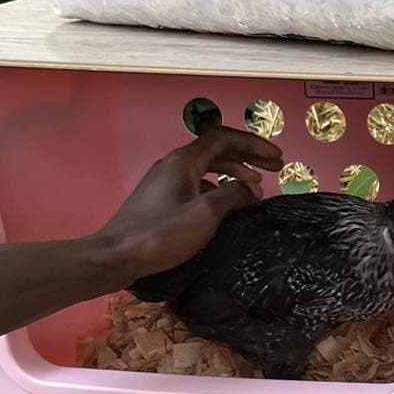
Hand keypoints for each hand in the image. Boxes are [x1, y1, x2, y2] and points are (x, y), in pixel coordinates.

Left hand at [93, 127, 281, 280]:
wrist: (117, 256)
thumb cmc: (160, 233)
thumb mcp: (205, 213)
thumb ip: (233, 194)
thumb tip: (251, 189)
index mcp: (184, 160)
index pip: (224, 138)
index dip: (253, 144)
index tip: (276, 158)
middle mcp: (174, 164)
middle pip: (217, 150)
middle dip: (248, 157)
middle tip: (275, 168)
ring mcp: (165, 181)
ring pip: (208, 169)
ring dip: (234, 175)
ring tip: (255, 191)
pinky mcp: (161, 199)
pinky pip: (197, 184)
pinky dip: (218, 189)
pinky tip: (227, 207)